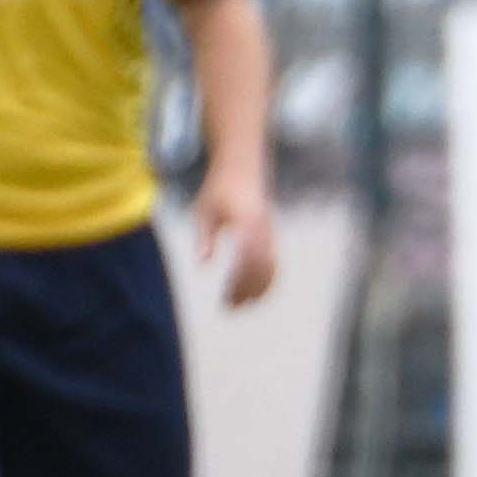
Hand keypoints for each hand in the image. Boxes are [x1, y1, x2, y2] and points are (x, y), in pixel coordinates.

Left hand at [200, 176, 279, 307]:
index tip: (225, 297)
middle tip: (229, 309)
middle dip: (247, 290)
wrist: (241, 167)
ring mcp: (269, 232)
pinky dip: (266, 280)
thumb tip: (203, 265)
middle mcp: (262, 229)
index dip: (239, 281)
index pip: (247, 258)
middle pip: (261, 268)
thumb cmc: (218, 189)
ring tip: (239, 305)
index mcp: (247, 222)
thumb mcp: (204, 211)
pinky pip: (273, 263)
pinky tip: (252, 293)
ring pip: (271, 268)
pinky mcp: (270, 236)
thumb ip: (205, 238)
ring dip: (257, 289)